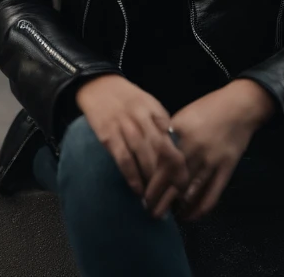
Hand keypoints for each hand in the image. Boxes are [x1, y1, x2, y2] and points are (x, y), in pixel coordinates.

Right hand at [74, 74, 190, 206]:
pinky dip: (132, 177)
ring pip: (144, 157)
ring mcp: (126, 127)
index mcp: (155, 110)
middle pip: (161, 150)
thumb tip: (174, 147)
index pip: (173, 139)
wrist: (98, 85)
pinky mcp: (109, 136)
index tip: (184, 181)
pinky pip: (124, 160)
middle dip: (168, 176)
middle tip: (173, 196)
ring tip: (155, 198)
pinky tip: (138, 190)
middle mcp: (143, 119)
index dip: (180, 162)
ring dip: (151, 180)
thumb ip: (161, 122)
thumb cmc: (127, 98)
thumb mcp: (148, 103)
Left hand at [144, 79, 275, 221]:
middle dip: (159, 199)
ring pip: (190, 191)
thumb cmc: (209, 108)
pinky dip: (200, 208)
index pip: (160, 163)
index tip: (142, 194)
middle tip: (150, 211)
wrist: (240, 106)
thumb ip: (169, 136)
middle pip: (171, 180)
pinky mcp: (226, 168)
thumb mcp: (184, 115)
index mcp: (179, 133)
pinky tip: (190, 215)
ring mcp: (211, 160)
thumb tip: (155, 158)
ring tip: (166, 217)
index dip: (150, 181)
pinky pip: (212, 194)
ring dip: (177, 207)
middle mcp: (193, 148)